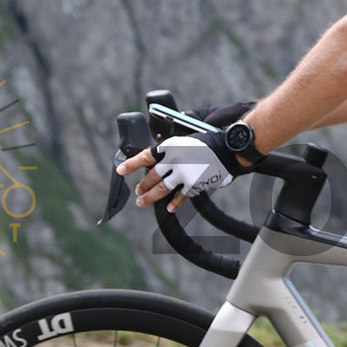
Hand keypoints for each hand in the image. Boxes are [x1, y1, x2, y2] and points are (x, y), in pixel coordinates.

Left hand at [117, 138, 236, 209]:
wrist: (226, 150)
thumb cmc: (206, 142)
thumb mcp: (184, 139)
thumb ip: (169, 148)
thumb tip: (155, 152)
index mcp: (170, 147)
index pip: (145, 156)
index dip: (131, 164)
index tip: (120, 170)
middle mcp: (173, 161)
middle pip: (152, 176)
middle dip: (143, 185)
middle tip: (138, 191)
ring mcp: (183, 174)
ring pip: (162, 188)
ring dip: (150, 196)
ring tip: (143, 201)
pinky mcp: (193, 185)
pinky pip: (180, 196)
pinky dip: (174, 203)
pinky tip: (169, 207)